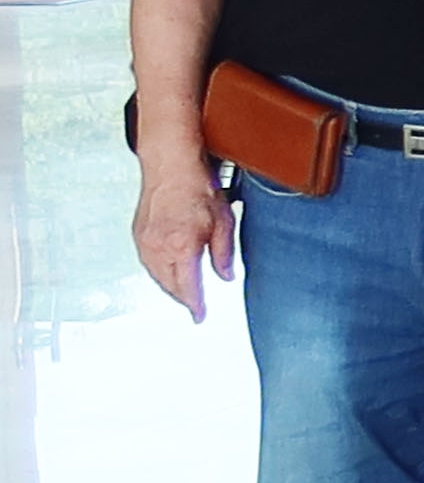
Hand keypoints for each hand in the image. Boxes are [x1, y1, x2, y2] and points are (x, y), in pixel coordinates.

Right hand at [133, 169, 223, 319]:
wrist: (170, 166)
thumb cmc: (198, 188)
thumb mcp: (224, 221)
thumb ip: (224, 253)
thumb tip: (226, 276)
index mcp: (182, 247)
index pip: (188, 287)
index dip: (195, 305)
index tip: (200, 315)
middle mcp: (159, 248)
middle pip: (170, 286)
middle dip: (183, 298)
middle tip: (195, 306)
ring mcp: (145, 242)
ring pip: (156, 276)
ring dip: (170, 286)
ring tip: (183, 292)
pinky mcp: (138, 235)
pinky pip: (148, 263)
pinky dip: (159, 272)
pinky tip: (169, 271)